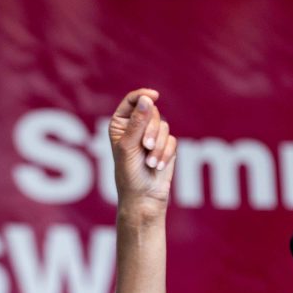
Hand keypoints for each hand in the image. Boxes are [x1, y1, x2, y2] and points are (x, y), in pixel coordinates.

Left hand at [109, 88, 176, 210]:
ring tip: (150, 163)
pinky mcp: (166, 146)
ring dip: (158, 146)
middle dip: (151, 130)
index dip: (142, 96)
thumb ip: (138, 122)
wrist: (143, 197)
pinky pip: (172, 140)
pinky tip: (158, 166)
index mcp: (121, 124)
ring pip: (163, 126)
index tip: (153, 96)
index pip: (132, 101)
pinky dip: (165, 153)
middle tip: (145, 146)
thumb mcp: (129, 146)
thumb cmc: (129, 173)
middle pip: (151, 112)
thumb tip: (147, 98)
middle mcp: (136, 127)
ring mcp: (152, 136)